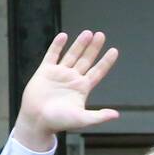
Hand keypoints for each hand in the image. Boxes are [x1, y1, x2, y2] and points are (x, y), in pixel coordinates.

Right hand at [13, 30, 119, 150]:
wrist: (37, 120)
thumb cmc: (59, 122)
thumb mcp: (82, 119)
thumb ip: (99, 116)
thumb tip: (116, 115)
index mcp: (82, 88)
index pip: (97, 72)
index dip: (106, 61)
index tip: (114, 50)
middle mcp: (72, 79)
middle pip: (86, 60)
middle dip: (94, 48)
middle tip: (101, 35)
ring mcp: (59, 74)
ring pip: (71, 55)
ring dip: (79, 44)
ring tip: (88, 33)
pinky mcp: (45, 71)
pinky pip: (52, 55)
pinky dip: (57, 45)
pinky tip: (64, 36)